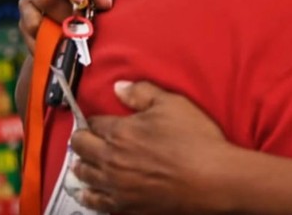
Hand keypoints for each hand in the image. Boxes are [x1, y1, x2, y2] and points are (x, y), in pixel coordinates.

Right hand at [17, 0, 114, 52]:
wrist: (78, 11)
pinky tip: (66, 47)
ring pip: (36, 21)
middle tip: (85, 22)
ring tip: (78, 35)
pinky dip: (51, 45)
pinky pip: (34, 39)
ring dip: (59, 31)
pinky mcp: (25, 27)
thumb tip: (105, 1)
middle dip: (67, 12)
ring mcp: (27, 6)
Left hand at [70, 82, 236, 214]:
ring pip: (83, 173)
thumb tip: (119, 87)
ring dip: (82, 164)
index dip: (95, 120)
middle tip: (86, 138)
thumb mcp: (172, 104)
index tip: (99, 121)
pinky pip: (94, 201)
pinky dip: (87, 194)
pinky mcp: (124, 205)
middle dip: (81, 139)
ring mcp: (115, 184)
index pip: (94, 122)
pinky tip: (87, 191)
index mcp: (120, 131)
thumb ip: (142, 92)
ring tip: (84, 162)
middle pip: (80, 147)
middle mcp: (111, 158)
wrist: (211, 179)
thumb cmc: (194, 140)